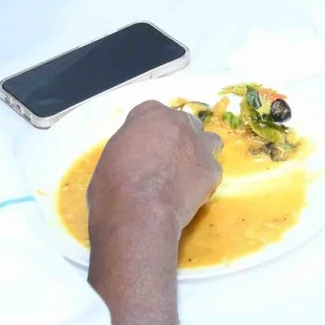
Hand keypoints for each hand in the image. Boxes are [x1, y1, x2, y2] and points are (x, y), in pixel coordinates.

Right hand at [87, 99, 221, 248]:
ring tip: (185, 175)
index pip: (152, 114)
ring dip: (198, 153)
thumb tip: (138, 154)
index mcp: (150, 113)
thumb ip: (131, 145)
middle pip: (184, 124)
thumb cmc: (113, 185)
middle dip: (177, 139)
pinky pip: (212, 170)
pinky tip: (190, 194)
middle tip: (165, 163)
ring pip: (207, 141)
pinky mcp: (212, 169)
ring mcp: (199, 144)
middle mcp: (178, 122)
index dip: (148, 134)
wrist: (138, 211)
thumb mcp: (112, 154)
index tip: (143, 150)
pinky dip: (203, 180)